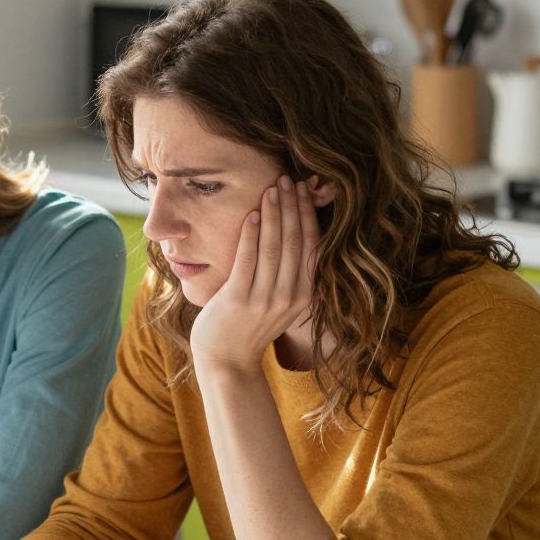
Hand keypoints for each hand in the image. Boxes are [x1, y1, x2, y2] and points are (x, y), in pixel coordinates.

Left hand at [190, 176, 321, 376]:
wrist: (227, 360)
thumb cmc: (250, 326)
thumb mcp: (281, 302)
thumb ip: (290, 274)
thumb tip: (294, 234)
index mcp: (305, 295)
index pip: (312, 246)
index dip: (308, 215)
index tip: (303, 189)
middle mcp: (290, 297)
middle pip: (296, 242)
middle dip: (292, 207)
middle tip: (288, 179)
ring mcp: (265, 299)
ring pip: (275, 247)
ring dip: (274, 214)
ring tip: (272, 189)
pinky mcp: (239, 299)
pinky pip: (248, 260)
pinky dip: (251, 234)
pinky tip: (252, 213)